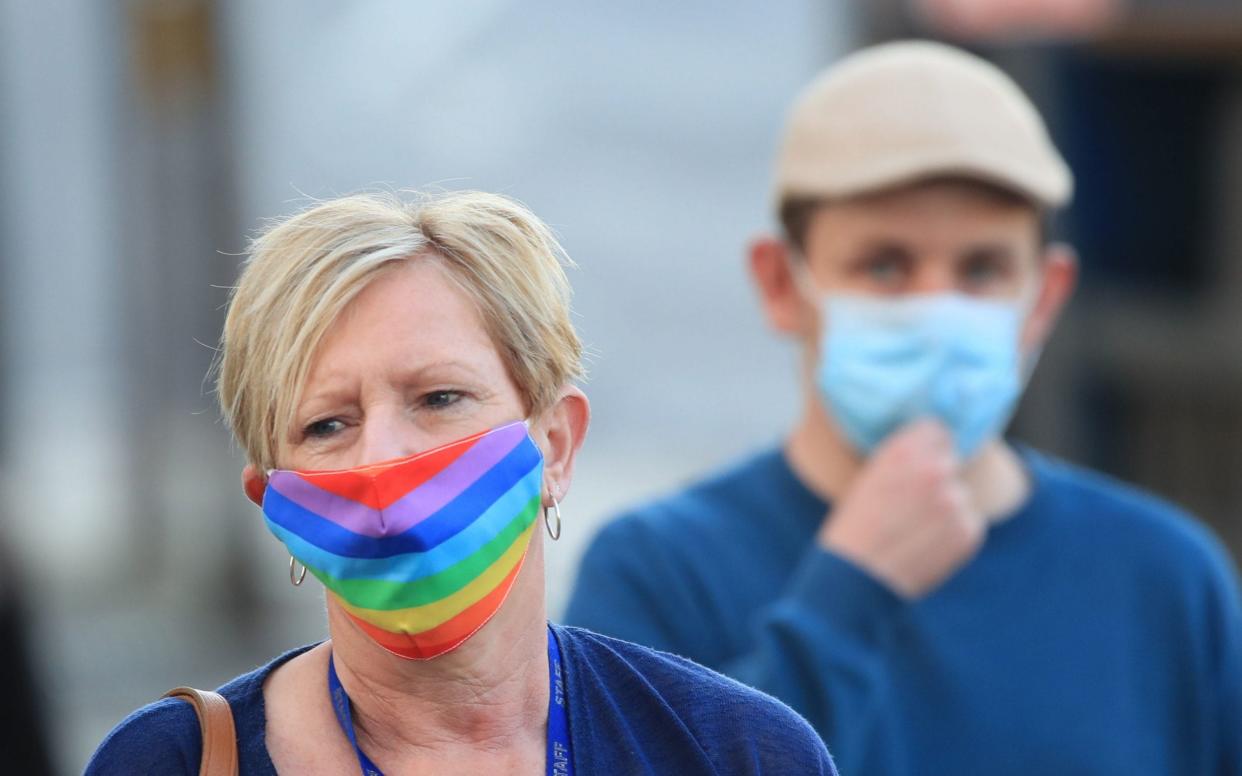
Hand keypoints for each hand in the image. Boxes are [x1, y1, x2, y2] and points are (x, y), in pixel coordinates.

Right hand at [819, 419, 985, 597]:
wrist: (854, 580)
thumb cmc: (853, 529)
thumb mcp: (870, 478)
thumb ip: (903, 459)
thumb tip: (931, 450)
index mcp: (904, 450)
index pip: (937, 430)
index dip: (928, 447)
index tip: (920, 463)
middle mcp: (934, 470)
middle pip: (951, 461)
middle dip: (937, 477)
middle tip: (914, 504)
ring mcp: (955, 501)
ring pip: (960, 494)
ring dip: (946, 508)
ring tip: (915, 531)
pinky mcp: (969, 531)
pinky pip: (969, 523)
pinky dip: (954, 533)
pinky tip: (926, 546)